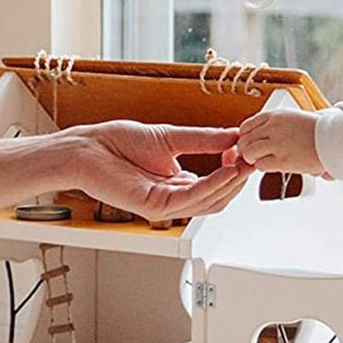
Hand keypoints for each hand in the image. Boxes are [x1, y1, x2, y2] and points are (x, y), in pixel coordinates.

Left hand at [72, 120, 250, 221]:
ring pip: (210, 201)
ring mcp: (165, 205)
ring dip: (231, 182)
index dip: (236, 168)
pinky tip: (227, 170)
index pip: (217, 184)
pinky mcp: (155, 207)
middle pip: (218, 197)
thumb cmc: (118, 143)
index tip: (250, 149)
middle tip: (253, 157)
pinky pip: (192, 199)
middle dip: (239, 178)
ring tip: (245, 161)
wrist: (88, 148)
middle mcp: (174, 197)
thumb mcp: (171, 138)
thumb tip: (233, 136)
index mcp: (178, 183)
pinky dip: (213, 185)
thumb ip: (203, 140)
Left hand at [233, 107, 328, 175]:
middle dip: (245, 149)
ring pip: (249, 152)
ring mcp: (277, 144)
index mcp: (275, 115)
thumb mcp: (292, 118)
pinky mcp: (282, 160)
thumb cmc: (317, 131)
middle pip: (244, 139)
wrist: (333, 140)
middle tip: (251, 155)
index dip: (244, 136)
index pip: (247, 125)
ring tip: (261, 160)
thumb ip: (274, 124)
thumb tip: (258, 133)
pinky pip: (260, 165)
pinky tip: (272, 164)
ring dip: (252, 158)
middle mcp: (273, 127)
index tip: (247, 141)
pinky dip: (263, 166)